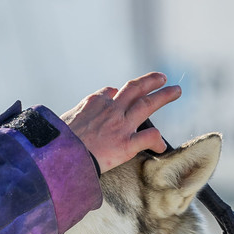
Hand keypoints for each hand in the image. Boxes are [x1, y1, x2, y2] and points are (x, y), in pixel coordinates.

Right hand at [60, 72, 181, 173]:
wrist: (59, 156)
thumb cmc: (57, 140)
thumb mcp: (65, 118)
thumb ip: (79, 111)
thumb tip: (85, 106)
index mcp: (94, 102)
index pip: (111, 92)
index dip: (118, 93)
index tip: (122, 94)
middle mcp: (111, 109)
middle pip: (135, 89)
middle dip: (151, 81)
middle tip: (163, 78)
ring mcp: (120, 125)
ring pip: (147, 104)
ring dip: (164, 96)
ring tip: (175, 91)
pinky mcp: (125, 144)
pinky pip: (148, 137)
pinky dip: (157, 140)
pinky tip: (162, 146)